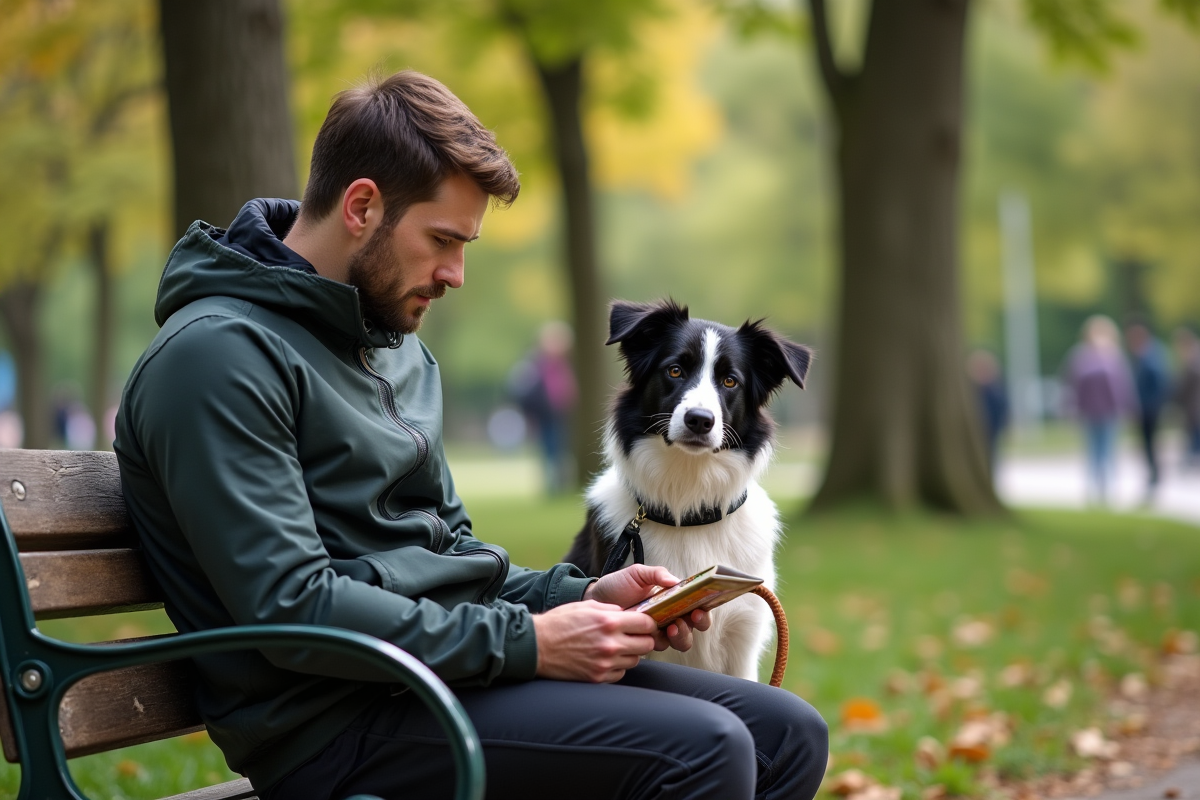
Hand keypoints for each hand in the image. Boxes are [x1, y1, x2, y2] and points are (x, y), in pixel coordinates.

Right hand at [533, 600, 658, 682]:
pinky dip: (617, 667)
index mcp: (609, 622)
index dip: (648, 623)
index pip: (646, 624)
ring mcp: (605, 663)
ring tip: (615, 647)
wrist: (537, 646)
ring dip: (630, 653)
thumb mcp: (586, 606)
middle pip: (646, 644)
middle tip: (633, 636)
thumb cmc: (559, 623)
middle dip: (642, 639)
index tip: (644, 624)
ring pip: (635, 660)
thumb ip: (611, 609)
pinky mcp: (598, 677)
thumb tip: (628, 613)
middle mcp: (611, 644)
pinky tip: (605, 659)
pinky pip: (620, 673)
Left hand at [582, 565, 712, 653]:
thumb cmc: (619, 584)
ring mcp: (659, 630)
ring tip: (670, 628)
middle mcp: (671, 615)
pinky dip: (659, 642)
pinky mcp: (645, 641)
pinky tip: (651, 634)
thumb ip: (657, 574)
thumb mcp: (638, 573)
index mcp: (674, 598)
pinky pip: (659, 646)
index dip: (704, 611)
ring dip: (680, 636)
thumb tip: (676, 581)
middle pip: (694, 627)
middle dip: (694, 626)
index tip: (699, 609)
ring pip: (680, 641)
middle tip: (685, 620)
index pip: (698, 606)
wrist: (596, 599)